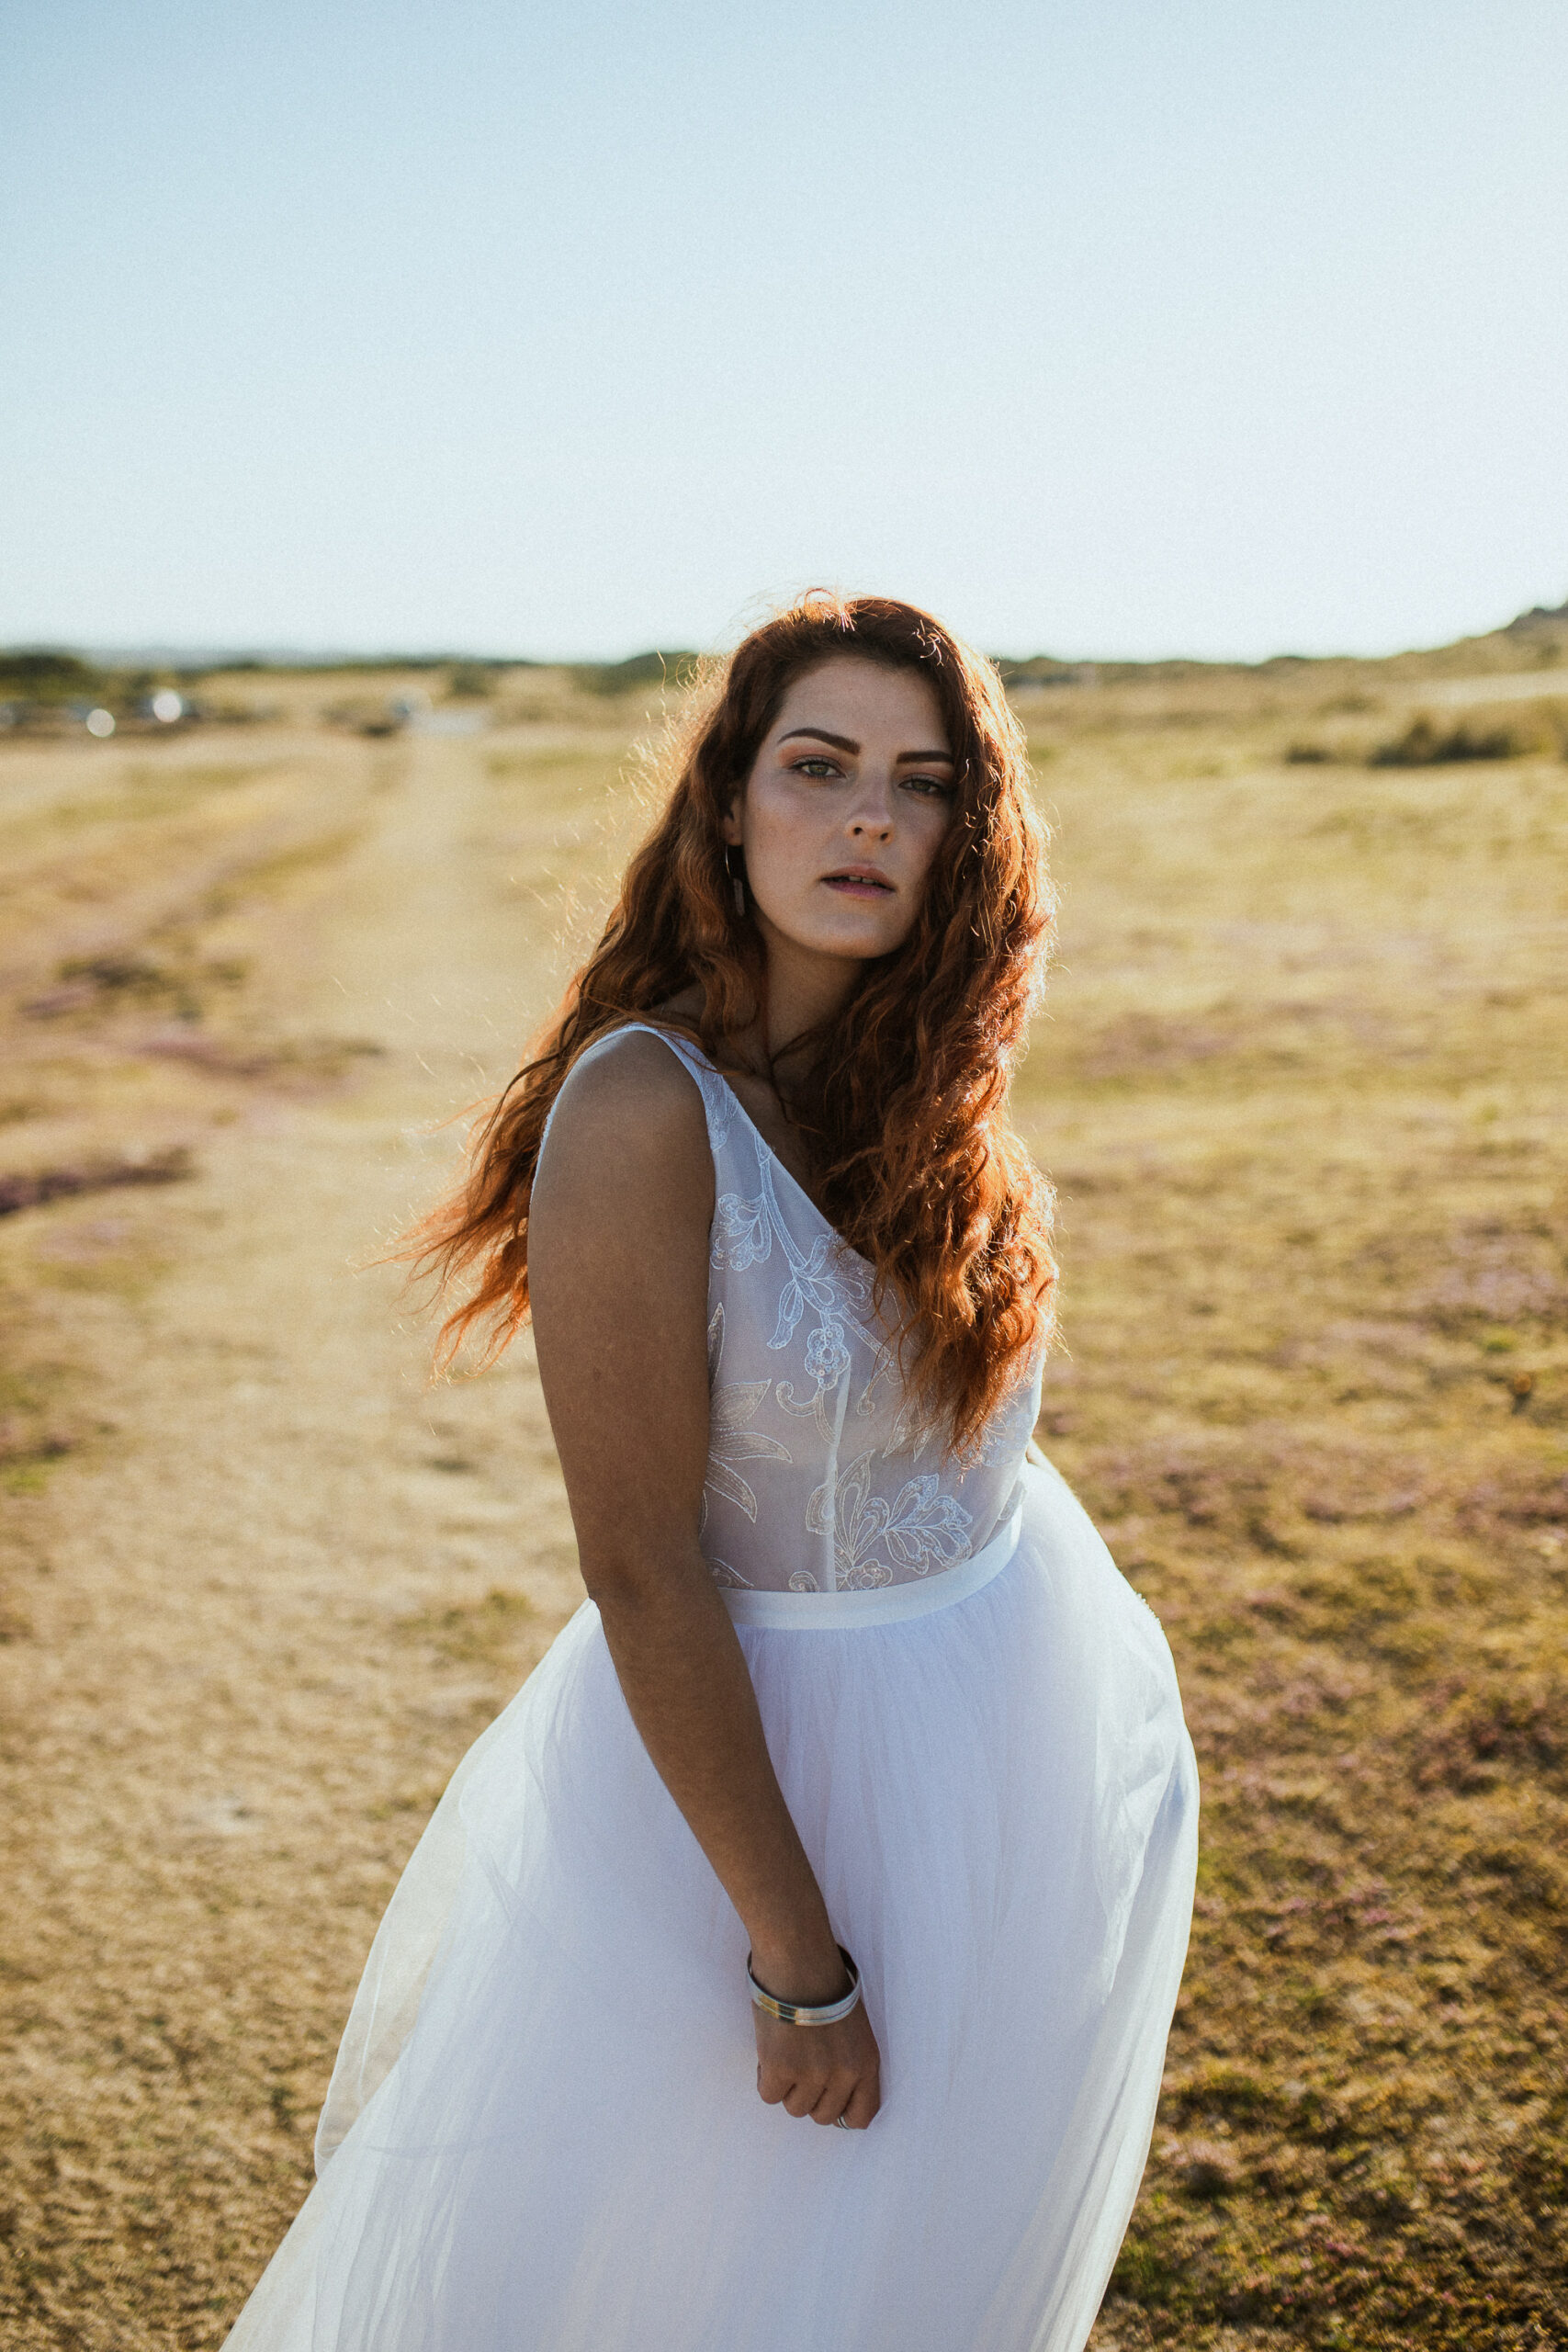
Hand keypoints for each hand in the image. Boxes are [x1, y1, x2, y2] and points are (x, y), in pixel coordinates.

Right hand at [753, 1992, 881, 2128]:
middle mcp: (843, 2074)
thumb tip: (828, 2097)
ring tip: (785, 2051)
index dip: (840, 2113)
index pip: (861, 2116)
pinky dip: (765, 2077)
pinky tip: (769, 2052)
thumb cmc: (822, 1984)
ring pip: (795, 2108)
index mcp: (866, 2062)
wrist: (798, 1958)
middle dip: (809, 2095)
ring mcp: (812, 2074)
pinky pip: (769, 2095)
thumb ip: (846, 2064)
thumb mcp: (852, 2029)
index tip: (826, 2100)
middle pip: (822, 2116)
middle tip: (799, 2066)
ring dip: (786, 2086)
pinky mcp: (782, 2069)